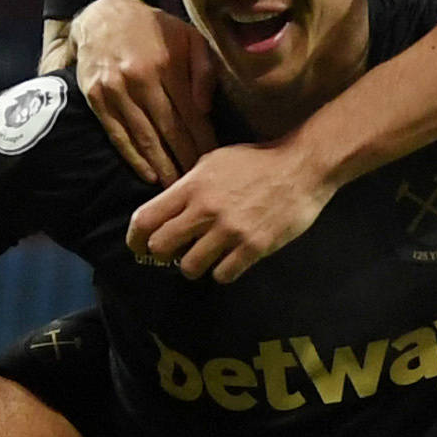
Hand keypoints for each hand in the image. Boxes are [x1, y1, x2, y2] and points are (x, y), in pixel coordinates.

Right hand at [68, 0, 216, 185]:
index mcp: (167, 65)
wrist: (104, 14)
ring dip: (162, 166)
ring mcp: (115, 91)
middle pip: (168, 130)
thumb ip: (204, 70)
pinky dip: (134, 158)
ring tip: (176, 186)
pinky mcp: (96, 99)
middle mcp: (140, 79)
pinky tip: (148, 174)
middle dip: (185, 160)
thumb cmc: (154, 28)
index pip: (190, 114)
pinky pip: (117, 135)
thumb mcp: (188, 36)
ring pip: (143, 138)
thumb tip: (205, 109)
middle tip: (198, 182)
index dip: (203, 141)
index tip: (215, 162)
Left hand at [126, 138, 330, 284]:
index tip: (138, 246)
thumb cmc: (256, 161)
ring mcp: (229, 230)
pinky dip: (222, 272)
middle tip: (173, 254)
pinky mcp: (253, 247)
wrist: (301, 166)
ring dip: (193, 266)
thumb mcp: (213, 161)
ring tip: (204, 258)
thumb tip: (165, 209)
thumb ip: (187, 186)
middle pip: (161, 247)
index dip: (135, 238)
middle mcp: (205, 209)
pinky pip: (223, 275)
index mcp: (192, 186)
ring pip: (189, 267)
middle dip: (163, 255)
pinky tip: (229, 262)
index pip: (145, 219)